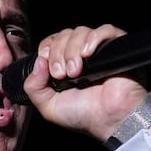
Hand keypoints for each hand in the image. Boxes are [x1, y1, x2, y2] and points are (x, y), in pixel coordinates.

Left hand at [21, 24, 150, 140]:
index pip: (52, 42)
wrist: (109, 120)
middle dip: (58, 53)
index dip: (47, 49)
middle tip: (62, 74)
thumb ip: (33, 87)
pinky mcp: (117, 47)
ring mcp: (99, 50)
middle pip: (64, 35)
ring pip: (80, 31)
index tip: (49, 68)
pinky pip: (105, 29)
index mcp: (65, 65)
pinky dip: (93, 38)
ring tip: (76, 72)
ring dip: (72, 49)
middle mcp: (81, 55)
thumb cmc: (84, 115)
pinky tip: (88, 54)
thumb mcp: (49, 106)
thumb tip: (38, 62)